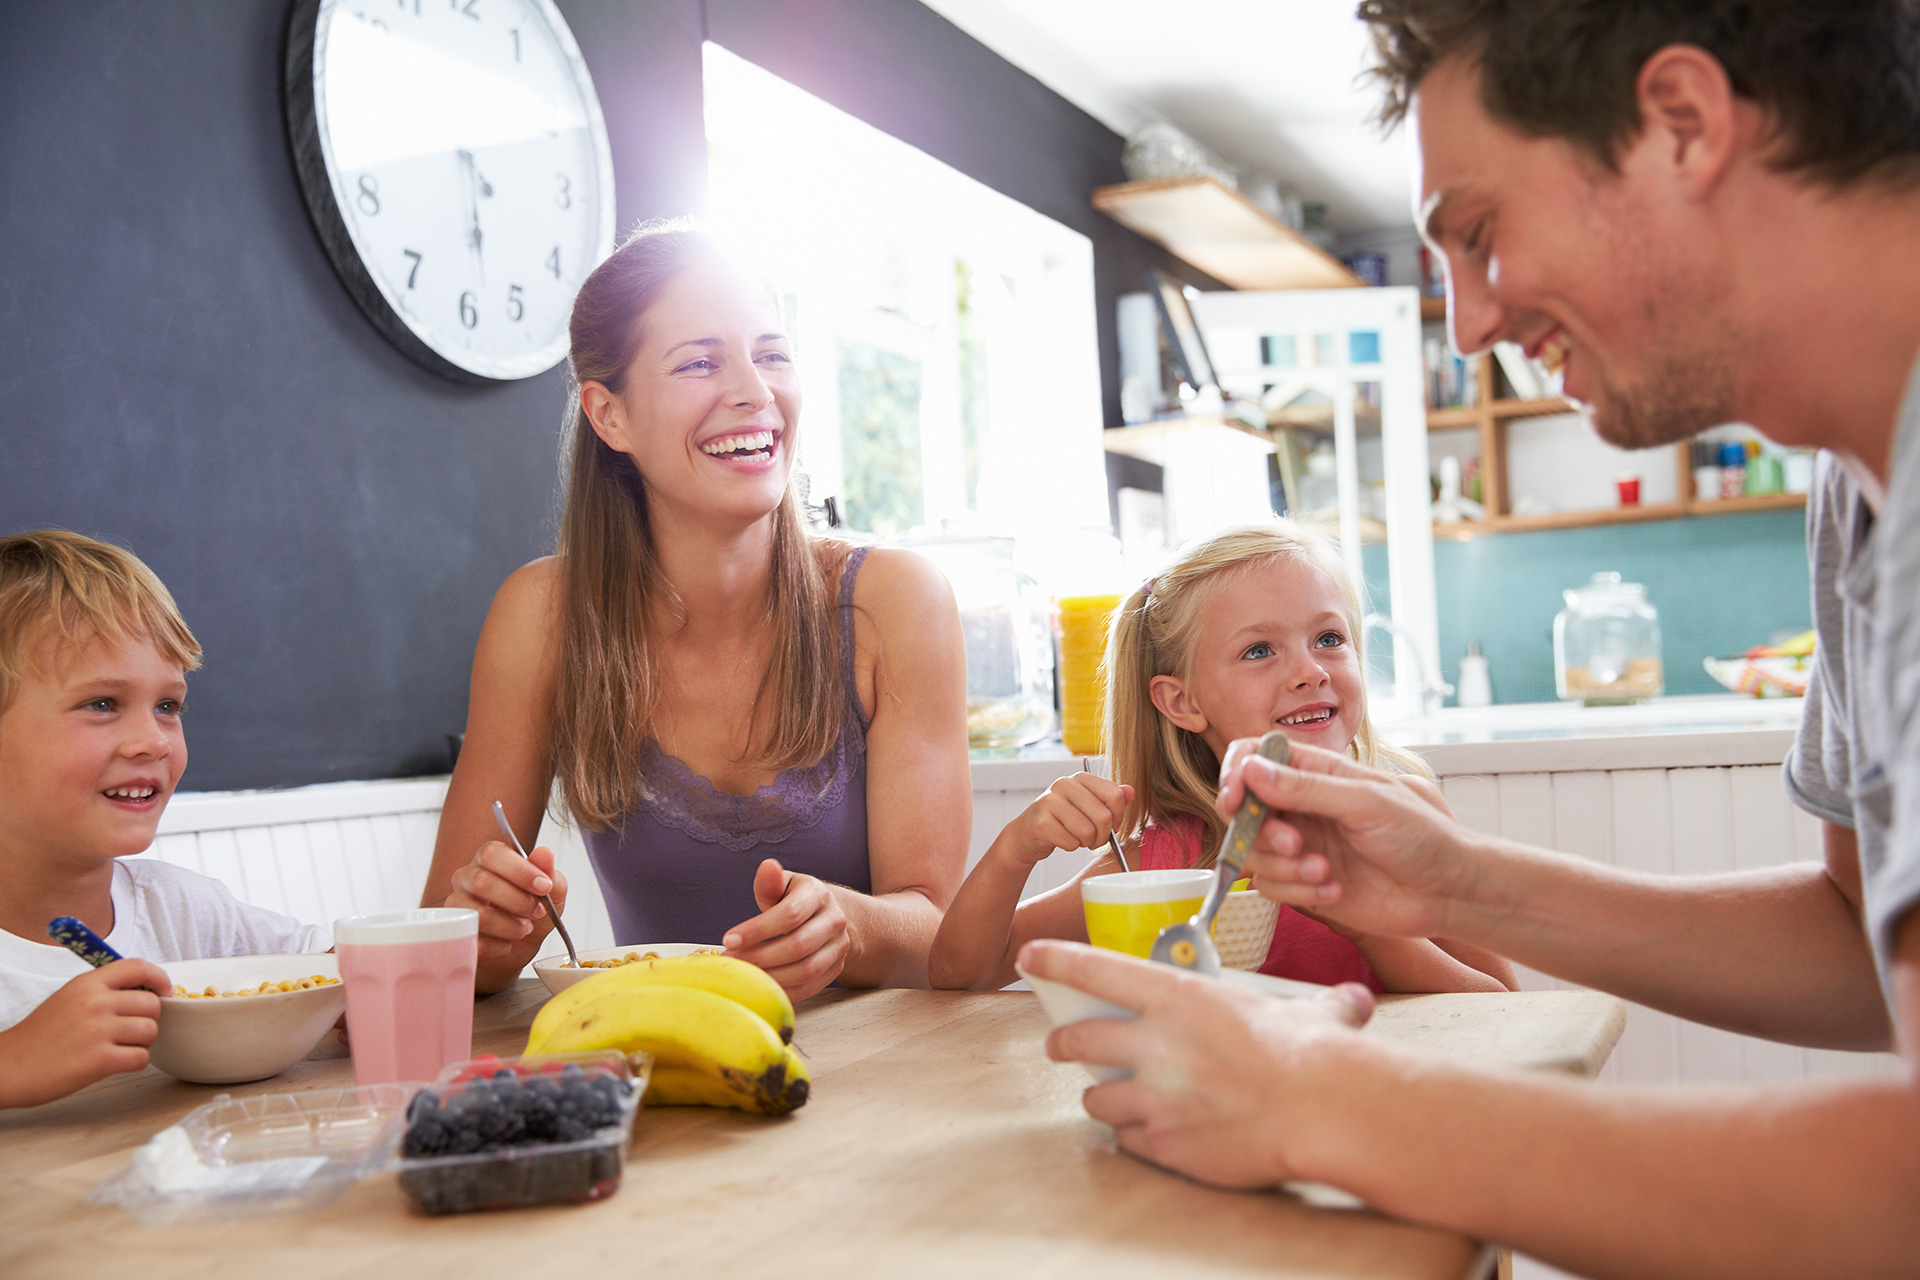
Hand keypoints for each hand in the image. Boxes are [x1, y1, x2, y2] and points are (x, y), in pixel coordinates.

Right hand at [0, 959, 168, 1107]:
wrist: (8, 1066)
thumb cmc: (40, 1036)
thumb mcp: (68, 998)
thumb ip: (103, 991)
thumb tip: (146, 990)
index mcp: (87, 983)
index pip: (138, 967)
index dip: (159, 978)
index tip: (164, 991)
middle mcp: (95, 1003)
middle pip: (152, 1004)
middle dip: (147, 1019)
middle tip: (128, 1031)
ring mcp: (98, 1031)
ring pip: (150, 1031)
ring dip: (141, 1043)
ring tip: (117, 1047)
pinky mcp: (99, 1060)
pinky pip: (141, 1058)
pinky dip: (133, 1062)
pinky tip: (113, 1063)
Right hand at [445, 839, 568, 987]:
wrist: (524, 945)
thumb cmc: (534, 909)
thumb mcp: (551, 889)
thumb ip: (548, 871)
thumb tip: (544, 853)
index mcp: (489, 859)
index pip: (491, 854)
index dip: (519, 870)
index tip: (544, 886)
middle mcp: (467, 878)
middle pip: (481, 882)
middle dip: (518, 901)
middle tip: (538, 911)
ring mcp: (458, 907)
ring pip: (478, 914)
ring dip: (511, 926)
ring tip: (525, 928)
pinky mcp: (458, 935)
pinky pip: (476, 941)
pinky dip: (500, 947)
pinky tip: (508, 943)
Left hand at [723, 859, 849, 1001]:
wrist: (828, 916)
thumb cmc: (795, 899)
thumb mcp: (783, 885)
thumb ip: (770, 881)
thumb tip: (767, 866)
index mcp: (818, 895)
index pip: (789, 914)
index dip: (757, 929)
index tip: (728, 939)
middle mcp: (834, 920)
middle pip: (798, 945)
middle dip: (760, 957)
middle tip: (731, 961)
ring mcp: (839, 947)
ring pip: (806, 970)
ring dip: (771, 977)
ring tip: (743, 975)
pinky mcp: (837, 968)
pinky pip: (810, 987)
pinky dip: (784, 990)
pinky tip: (761, 985)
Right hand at [1004, 774, 1132, 866]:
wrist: (1026, 834)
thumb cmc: (1061, 820)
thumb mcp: (1088, 806)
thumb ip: (1110, 798)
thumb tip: (1130, 791)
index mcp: (1080, 778)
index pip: (1115, 795)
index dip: (1118, 817)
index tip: (1111, 825)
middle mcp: (1064, 784)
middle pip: (1103, 816)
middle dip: (1103, 836)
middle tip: (1094, 839)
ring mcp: (1050, 801)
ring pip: (1088, 831)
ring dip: (1086, 842)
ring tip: (1078, 839)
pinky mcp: (1041, 822)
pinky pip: (1071, 842)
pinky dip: (1071, 847)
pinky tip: (1063, 840)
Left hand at [1019, 939, 1371, 1188]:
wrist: (1322, 1111)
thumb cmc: (1316, 1056)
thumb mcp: (1309, 1014)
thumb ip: (1319, 1007)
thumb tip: (1353, 1002)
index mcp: (1179, 998)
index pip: (1097, 969)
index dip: (1056, 961)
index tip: (1029, 957)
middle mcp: (1155, 1044)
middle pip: (1080, 1038)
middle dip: (1063, 1041)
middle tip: (1061, 1044)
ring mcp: (1155, 1097)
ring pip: (1096, 1096)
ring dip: (1099, 1095)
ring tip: (1108, 1097)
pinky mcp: (1164, 1144)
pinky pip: (1126, 1140)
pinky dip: (1132, 1136)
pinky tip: (1147, 1134)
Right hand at [1216, 738, 1475, 939]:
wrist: (1448, 891)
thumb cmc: (1422, 836)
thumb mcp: (1367, 802)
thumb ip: (1307, 788)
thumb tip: (1252, 770)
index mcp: (1317, 773)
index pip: (1254, 758)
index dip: (1235, 775)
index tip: (1236, 801)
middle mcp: (1302, 807)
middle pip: (1243, 810)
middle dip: (1259, 830)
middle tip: (1293, 843)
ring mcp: (1301, 846)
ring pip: (1251, 853)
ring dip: (1282, 867)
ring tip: (1325, 871)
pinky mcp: (1304, 884)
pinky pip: (1271, 887)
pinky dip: (1299, 892)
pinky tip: (1336, 890)